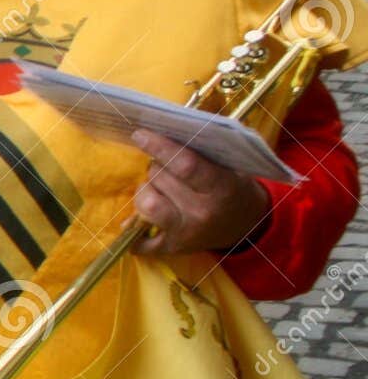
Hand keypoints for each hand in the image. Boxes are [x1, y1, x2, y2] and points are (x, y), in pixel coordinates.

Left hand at [132, 130, 270, 256]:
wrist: (245, 225)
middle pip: (161, 179)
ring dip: (144, 189)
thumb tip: (163, 131)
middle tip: (162, 164)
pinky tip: (137, 218)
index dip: (159, 147)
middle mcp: (203, 211)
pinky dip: (133, 227)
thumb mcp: (230, 165)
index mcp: (221, 187)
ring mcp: (186, 232)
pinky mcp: (173, 248)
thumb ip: (202, 149)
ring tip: (156, 187)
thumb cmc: (232, 186)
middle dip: (155, 165)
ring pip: (146, 203)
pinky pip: (140, 240)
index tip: (139, 134)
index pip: (185, 165)